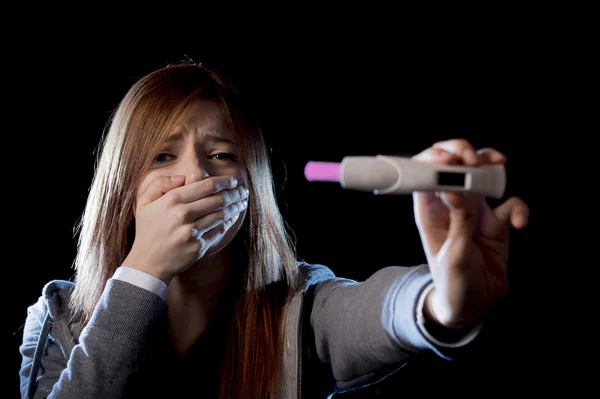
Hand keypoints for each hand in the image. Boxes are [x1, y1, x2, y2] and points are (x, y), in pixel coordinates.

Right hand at [123, 175, 247, 283]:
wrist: (148, 263)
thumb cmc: (148, 230)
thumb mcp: (144, 202)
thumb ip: (160, 183)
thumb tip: (181, 177)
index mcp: (172, 200)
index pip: (207, 186)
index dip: (225, 182)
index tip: (234, 180)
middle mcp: (183, 214)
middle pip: (218, 199)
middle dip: (235, 193)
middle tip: (243, 191)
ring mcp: (192, 231)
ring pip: (222, 214)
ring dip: (235, 207)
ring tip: (242, 202)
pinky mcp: (198, 246)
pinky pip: (219, 231)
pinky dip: (229, 222)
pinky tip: (233, 217)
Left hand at [412, 139, 528, 328]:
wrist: (475, 305)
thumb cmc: (454, 282)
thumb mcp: (454, 254)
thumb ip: (458, 221)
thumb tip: (453, 186)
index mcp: (430, 211)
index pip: (424, 174)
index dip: (433, 159)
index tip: (447, 159)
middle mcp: (450, 204)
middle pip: (452, 164)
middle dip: (461, 153)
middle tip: (471, 158)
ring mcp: (474, 209)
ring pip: (481, 173)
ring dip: (488, 165)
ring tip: (495, 165)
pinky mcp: (497, 220)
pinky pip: (511, 204)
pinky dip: (519, 209)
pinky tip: (521, 223)